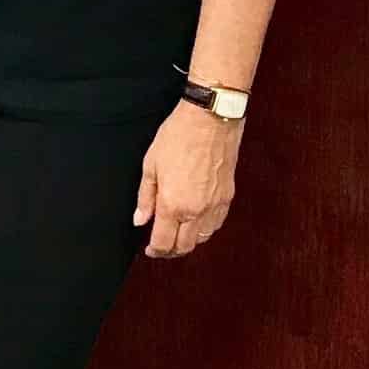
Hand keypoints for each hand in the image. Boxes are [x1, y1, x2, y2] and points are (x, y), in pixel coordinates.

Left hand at [133, 101, 239, 257]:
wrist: (210, 118)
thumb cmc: (178, 136)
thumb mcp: (151, 165)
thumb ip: (145, 197)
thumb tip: (140, 220)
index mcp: (173, 204)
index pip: (164, 243)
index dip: (155, 250)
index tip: (150, 249)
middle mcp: (196, 210)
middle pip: (185, 247)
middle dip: (171, 250)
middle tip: (162, 245)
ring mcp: (215, 205)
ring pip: (203, 238)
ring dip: (189, 240)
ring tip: (178, 232)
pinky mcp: (228, 196)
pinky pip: (217, 223)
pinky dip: (205, 228)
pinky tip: (197, 220)